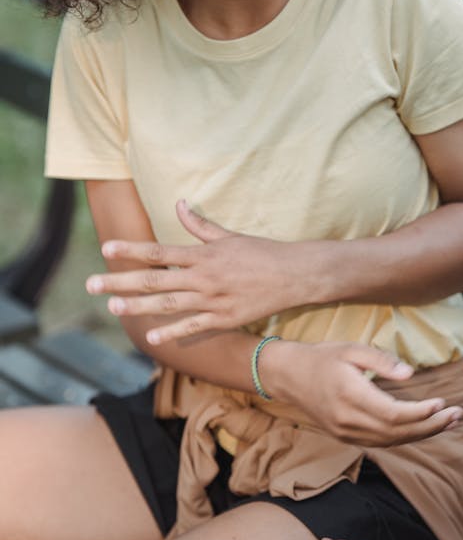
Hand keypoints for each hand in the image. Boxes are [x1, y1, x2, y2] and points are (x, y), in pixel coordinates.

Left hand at [86, 200, 299, 342]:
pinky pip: (193, 327)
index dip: (131, 250)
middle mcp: (203, 277)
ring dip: (138, 306)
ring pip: (168, 304)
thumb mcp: (229, 235)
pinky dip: (172, 332)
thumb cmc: (262, 253)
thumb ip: (199, 224)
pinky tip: (151, 336)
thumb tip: (179, 204)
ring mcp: (213, 300)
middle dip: (120, 281)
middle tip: (91, 284)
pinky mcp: (224, 319)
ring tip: (112, 306)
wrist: (295, 275)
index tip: (106, 248)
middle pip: (154, 279)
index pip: (159, 251)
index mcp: (203, 254)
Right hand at [264, 339, 462, 445]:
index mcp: (350, 396)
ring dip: (422, 434)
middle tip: (458, 414)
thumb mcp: (352, 349)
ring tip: (449, 421)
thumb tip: (410, 375)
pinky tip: (423, 427)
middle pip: (397, 432)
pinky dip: (405, 437)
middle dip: (430, 426)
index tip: (442, 403)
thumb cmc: (323, 357)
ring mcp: (345, 433)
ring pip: (391, 441)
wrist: (288, 376)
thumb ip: (381, 362)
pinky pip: (381, 443)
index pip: (393, 414)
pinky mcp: (345, 437)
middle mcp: (348, 421)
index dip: (421, 413)